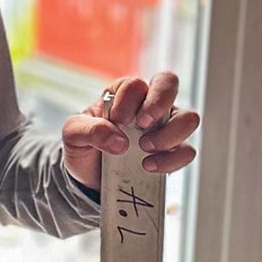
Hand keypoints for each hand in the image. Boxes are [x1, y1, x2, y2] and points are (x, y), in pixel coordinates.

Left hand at [61, 73, 199, 191]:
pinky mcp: (172, 152)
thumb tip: (119, 141)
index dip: (128, 101)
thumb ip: (89, 130)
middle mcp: (148, 105)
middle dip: (158, 102)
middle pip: (169, 83)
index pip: (135, 84)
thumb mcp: (73, 135)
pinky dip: (172, 160)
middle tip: (142, 123)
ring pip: (188, 118)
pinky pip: (187, 151)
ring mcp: (164, 128)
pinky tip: (149, 166)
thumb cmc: (83, 147)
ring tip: (146, 147)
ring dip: (170, 133)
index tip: (117, 121)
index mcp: (123, 93)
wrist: (88, 178)